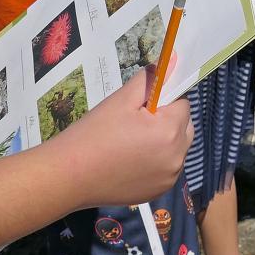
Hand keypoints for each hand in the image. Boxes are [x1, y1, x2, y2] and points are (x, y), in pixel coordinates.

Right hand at [51, 72, 192, 208]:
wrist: (69, 175)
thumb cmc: (93, 133)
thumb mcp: (121, 100)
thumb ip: (150, 79)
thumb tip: (171, 62)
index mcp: (170, 131)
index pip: (182, 103)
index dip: (163, 100)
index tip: (141, 106)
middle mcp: (177, 157)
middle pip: (184, 127)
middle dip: (168, 120)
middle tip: (136, 123)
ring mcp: (169, 178)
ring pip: (177, 148)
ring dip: (164, 142)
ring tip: (131, 142)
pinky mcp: (159, 192)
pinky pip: (167, 168)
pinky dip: (157, 162)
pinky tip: (131, 161)